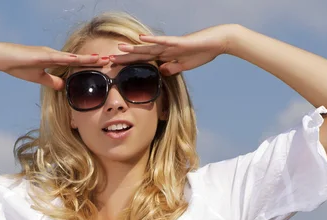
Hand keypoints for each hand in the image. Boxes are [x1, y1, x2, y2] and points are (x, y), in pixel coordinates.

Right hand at [0, 42, 109, 89]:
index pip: (77, 63)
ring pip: (74, 56)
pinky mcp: (42, 54)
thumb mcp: (39, 77)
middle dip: (96, 60)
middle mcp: (55, 54)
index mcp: (55, 59)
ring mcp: (50, 53)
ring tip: (104, 59)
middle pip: (80, 58)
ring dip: (89, 58)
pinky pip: (60, 57)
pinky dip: (71, 59)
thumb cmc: (18, 66)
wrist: (0, 57)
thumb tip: (64, 87)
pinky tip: (81, 60)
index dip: (91, 64)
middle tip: (113, 60)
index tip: (106, 66)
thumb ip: (52, 81)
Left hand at [110, 24, 236, 75]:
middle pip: (141, 54)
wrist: (218, 42)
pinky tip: (140, 40)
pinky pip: (163, 42)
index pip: (143, 61)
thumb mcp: (184, 66)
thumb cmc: (202, 53)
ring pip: (148, 47)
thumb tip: (161, 71)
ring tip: (118, 49)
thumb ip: (172, 68)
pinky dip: (152, 41)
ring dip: (133, 49)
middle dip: (125, 58)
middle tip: (108, 60)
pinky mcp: (179, 42)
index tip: (115, 68)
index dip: (129, 64)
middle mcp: (164, 49)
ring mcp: (170, 45)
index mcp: (165, 56)